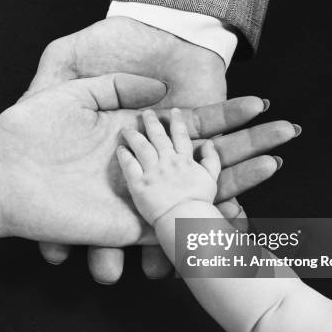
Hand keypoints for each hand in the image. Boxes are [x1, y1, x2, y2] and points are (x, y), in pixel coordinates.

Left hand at [26, 16, 298, 282]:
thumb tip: (164, 93)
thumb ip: (120, 88)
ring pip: (201, 187)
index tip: (263, 105)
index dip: (229, 114)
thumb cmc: (29, 130)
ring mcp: (142, 194)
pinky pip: (173, 221)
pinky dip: (204, 216)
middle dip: (250, 142)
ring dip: (241, 177)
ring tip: (276, 162)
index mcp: (137, 132)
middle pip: (209, 153)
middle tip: (290, 131)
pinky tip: (237, 207)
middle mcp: (147, 164)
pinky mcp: (129, 222)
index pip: (194, 121)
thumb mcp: (77, 93)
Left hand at [118, 109, 219, 224]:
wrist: (185, 220)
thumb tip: (209, 144)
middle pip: (158, 137)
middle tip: (147, 113)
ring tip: (127, 129)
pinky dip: (124, 156)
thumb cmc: (199, 203)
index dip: (177, 121)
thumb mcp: (212, 179)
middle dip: (152, 122)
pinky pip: (129, 166)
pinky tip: (120, 149)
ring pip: (142, 147)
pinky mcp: (139, 185)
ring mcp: (152, 173)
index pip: (180, 135)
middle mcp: (167, 162)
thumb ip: (212, 160)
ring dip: (134, 136)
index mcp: (184, 160)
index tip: (174, 111)